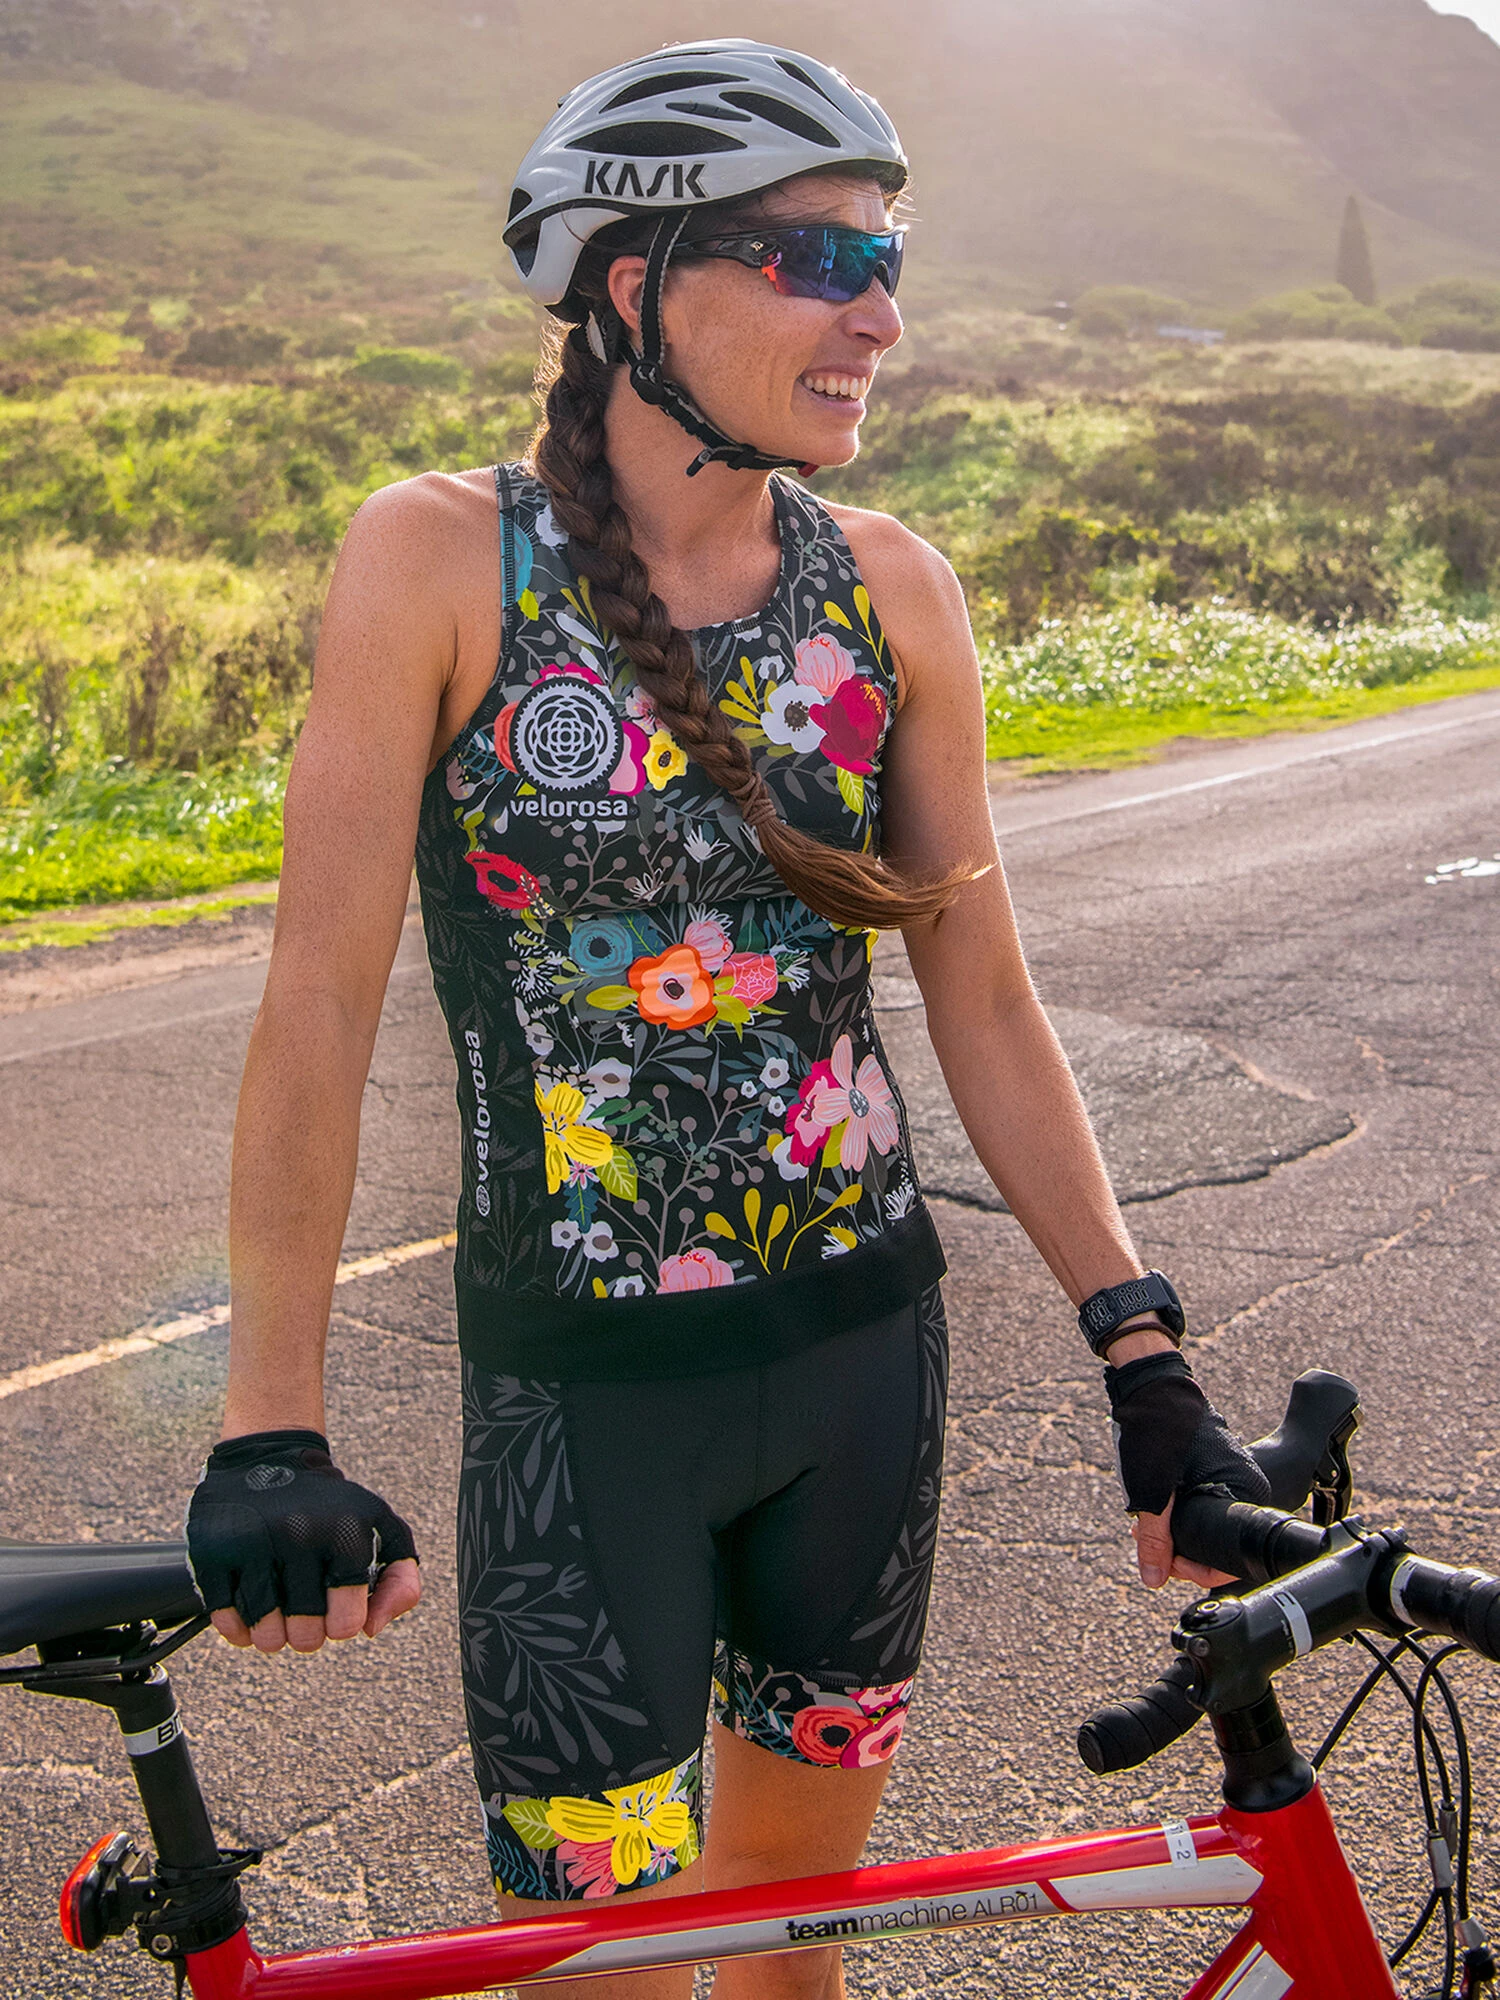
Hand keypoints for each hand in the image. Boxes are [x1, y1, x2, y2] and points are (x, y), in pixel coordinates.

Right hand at [187, 1429, 420, 1654]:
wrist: (270, 1457)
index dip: (342, 1625)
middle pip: (305, 1635)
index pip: (346, 1622)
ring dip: (274, 1636)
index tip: (337, 1607)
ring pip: (265, 1633)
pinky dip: (239, 1629)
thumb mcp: (380, 1526)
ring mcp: (252, 1544)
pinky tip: (251, 1612)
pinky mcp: (213, 1553)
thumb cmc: (331, 1507)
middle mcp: (299, 1536)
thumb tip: (371, 1629)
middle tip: (305, 1614)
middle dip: (308, 1635)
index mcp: (345, 1533)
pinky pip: (226, 1620)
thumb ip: (400, 1579)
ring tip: (279, 1617)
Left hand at [1104, 1351, 1269, 1589]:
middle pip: (1216, 1541)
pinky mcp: (1212, 1466)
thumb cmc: (1157, 1430)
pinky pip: (1200, 1501)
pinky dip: (1177, 1511)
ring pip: (1204, 1522)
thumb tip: (1154, 1579)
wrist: (1151, 1383)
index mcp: (1243, 1492)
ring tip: (1144, 1526)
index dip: (1196, 1570)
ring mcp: (1228, 1474)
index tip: (1165, 1567)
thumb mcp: (1151, 1492)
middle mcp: (1243, 1485)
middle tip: (1149, 1545)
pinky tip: (1152, 1508)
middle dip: (1180, 1550)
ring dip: (1174, 1531)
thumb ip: (1155, 1539)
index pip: (1230, 1556)